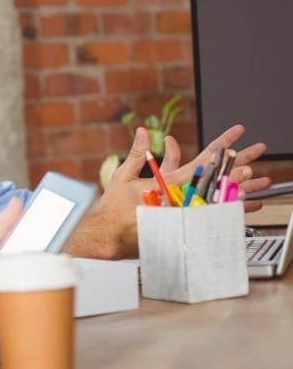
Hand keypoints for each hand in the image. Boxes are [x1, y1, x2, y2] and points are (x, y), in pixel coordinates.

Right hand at [67, 124, 270, 259]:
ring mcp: (185, 214)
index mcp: (169, 183)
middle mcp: (182, 198)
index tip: (237, 132)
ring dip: (240, 186)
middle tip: (258, 150)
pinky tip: (243, 204)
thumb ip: (138, 152)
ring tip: (258, 176)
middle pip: (219, 177)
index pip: (203, 160)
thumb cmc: (113, 208)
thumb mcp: (124, 175)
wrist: (109, 236)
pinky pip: (213, 216)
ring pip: (221, 197)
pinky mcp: (183, 227)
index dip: (222, 144)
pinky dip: (229, 208)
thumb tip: (144, 132)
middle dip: (239, 161)